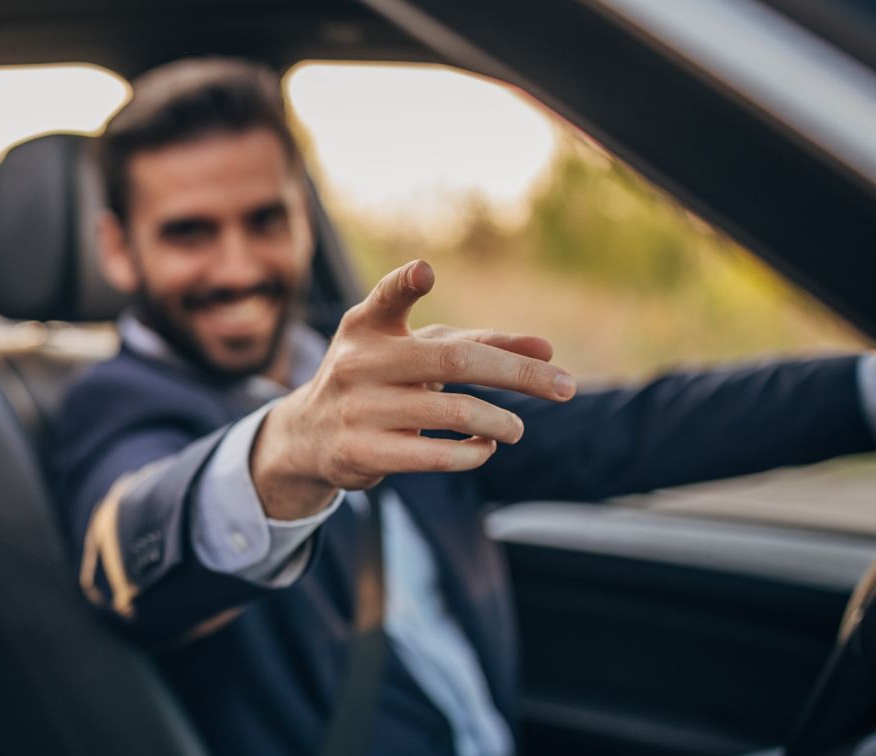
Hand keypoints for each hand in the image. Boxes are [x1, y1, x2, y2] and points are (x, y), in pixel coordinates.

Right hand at [250, 260, 576, 519]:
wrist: (309, 433)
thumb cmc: (380, 378)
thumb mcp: (416, 349)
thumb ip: (478, 342)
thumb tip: (547, 350)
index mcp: (369, 325)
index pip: (385, 298)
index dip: (404, 283)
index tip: (425, 273)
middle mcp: (359, 362)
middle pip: (452, 360)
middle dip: (518, 375)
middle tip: (566, 387)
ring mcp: (359, 408)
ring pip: (453, 413)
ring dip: (499, 423)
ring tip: (515, 429)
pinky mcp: (362, 452)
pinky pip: (434, 455)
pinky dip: (473, 453)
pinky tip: (485, 448)